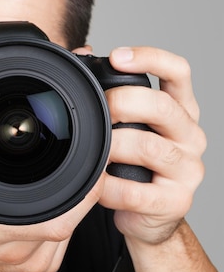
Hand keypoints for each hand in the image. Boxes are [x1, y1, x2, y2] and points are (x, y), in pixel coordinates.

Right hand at [0, 75, 104, 271]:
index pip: (52, 220)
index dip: (80, 193)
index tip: (89, 164)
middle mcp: (13, 249)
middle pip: (68, 218)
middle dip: (81, 183)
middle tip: (83, 153)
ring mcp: (29, 261)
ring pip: (71, 227)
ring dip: (75, 197)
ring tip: (67, 168)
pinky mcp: (39, 265)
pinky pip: (67, 238)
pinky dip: (69, 212)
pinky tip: (58, 194)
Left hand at [99, 47, 205, 244]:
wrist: (148, 216)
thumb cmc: (133, 164)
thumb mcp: (126, 125)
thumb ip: (110, 92)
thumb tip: (81, 55)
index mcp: (180, 110)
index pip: (178, 72)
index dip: (150, 58)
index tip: (117, 56)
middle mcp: (190, 135)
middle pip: (163, 106)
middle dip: (123, 102)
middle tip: (98, 110)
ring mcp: (188, 170)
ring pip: (150, 148)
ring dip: (113, 147)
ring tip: (94, 151)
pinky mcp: (176, 201)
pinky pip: (137, 192)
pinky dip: (109, 188)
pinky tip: (97, 185)